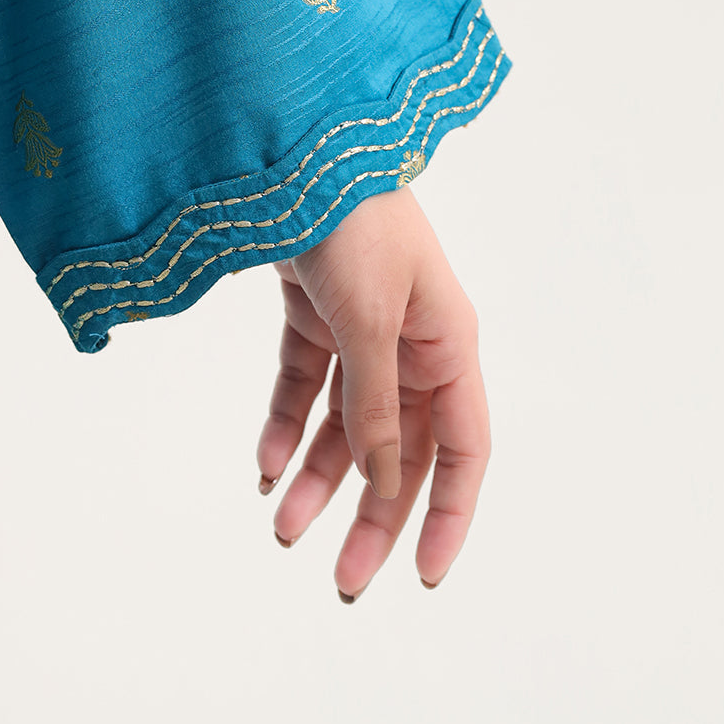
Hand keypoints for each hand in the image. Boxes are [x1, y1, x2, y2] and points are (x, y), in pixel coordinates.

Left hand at [255, 183, 489, 598]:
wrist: (296, 145)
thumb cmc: (353, 217)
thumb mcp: (370, 319)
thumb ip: (376, 404)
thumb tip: (385, 480)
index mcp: (448, 342)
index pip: (462, 448)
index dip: (447, 514)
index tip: (422, 574)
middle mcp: (412, 341)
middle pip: (399, 447)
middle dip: (371, 513)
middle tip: (341, 578)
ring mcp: (362, 325)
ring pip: (345, 423)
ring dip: (317, 476)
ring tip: (282, 529)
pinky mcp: (315, 309)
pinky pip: (304, 384)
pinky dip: (283, 424)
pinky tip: (261, 466)